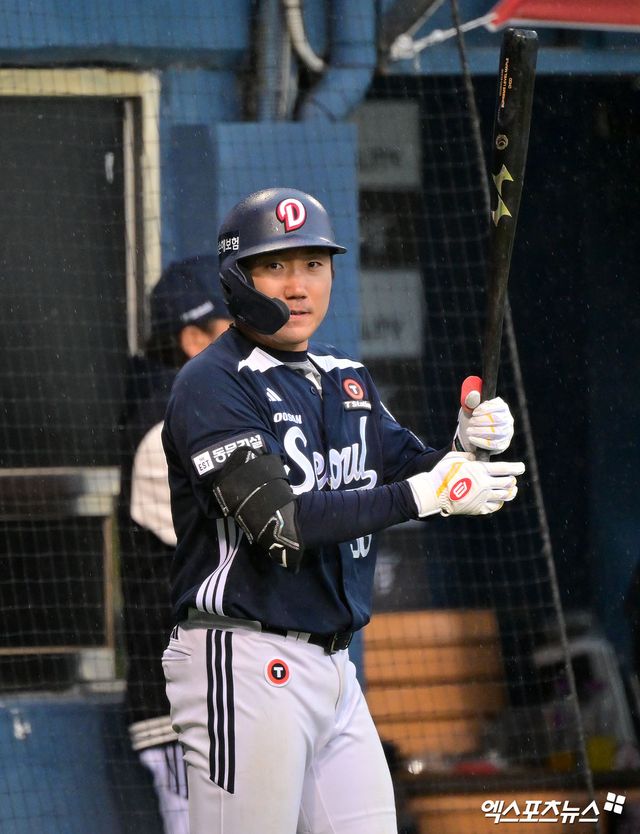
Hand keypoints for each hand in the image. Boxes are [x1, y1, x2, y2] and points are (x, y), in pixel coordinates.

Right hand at [406, 452, 524, 516]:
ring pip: (504, 496)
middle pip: (508, 483)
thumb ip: (468, 456)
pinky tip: (499, 500)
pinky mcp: (477, 509)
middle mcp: (484, 485)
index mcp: (480, 470)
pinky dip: (499, 503)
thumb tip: (475, 457)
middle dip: (512, 480)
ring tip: (511, 490)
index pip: (505, 469)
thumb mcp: (454, 458)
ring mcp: (482, 498)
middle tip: (512, 478)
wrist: (432, 493)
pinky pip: (494, 507)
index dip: (516, 468)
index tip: (521, 467)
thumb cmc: (441, 473)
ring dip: (510, 492)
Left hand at [454, 378, 513, 453]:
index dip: (485, 409)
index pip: (498, 406)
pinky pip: (494, 444)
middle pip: (497, 419)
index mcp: (502, 407)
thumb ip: (471, 401)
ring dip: (480, 432)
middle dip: (481, 421)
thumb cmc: (472, 419)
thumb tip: (473, 395)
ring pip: (496, 432)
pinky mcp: (503, 444)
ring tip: (469, 431)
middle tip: (471, 422)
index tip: (474, 413)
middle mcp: (508, 419)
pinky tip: (472, 439)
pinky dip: (481, 442)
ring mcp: (507, 432)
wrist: (471, 435)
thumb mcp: (470, 409)